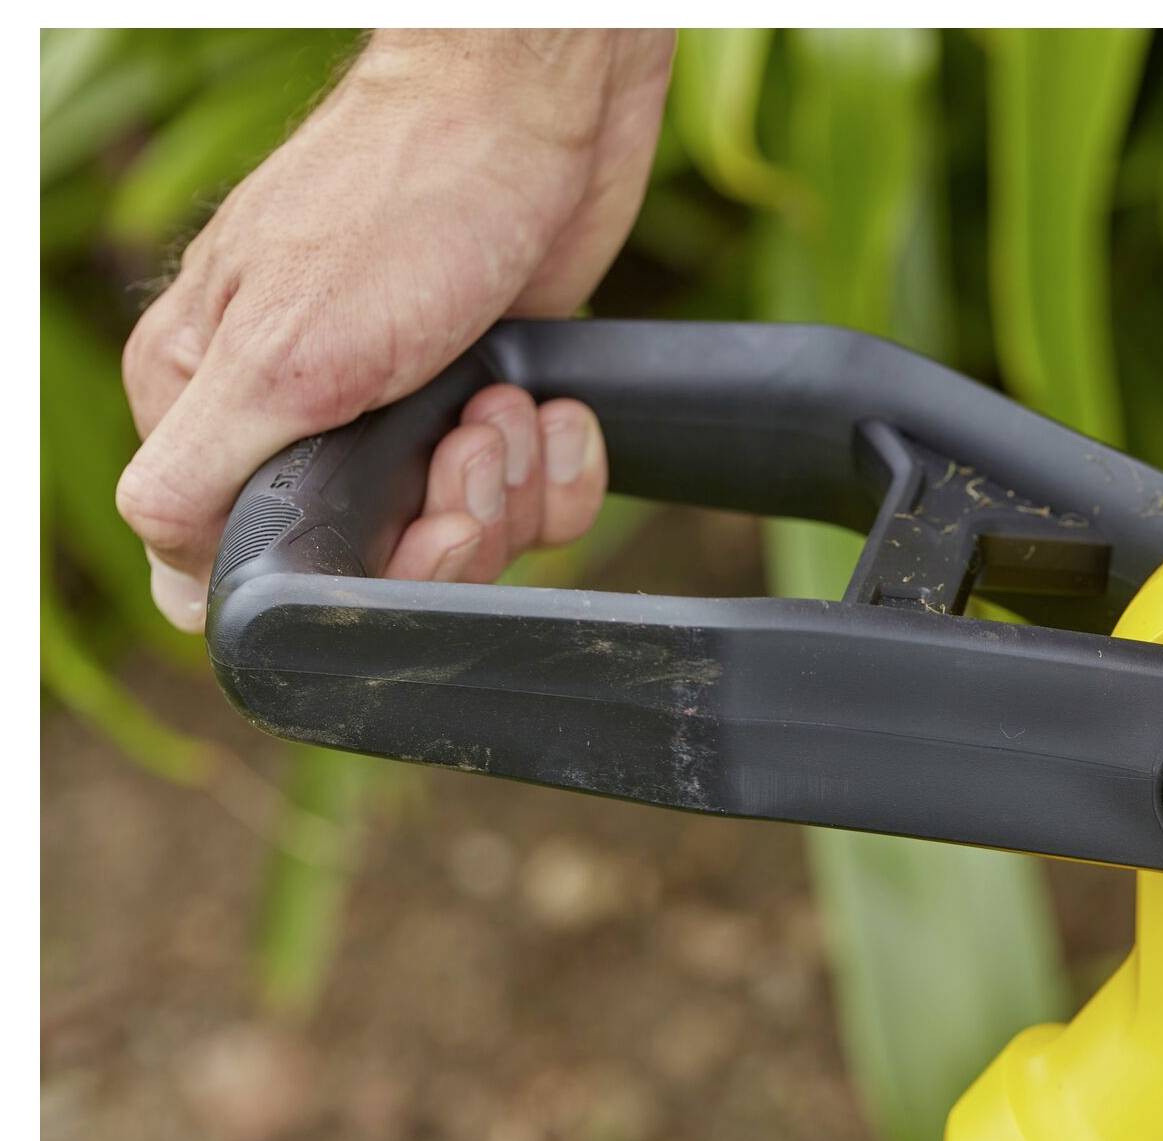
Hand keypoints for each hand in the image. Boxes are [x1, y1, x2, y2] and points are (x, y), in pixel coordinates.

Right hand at [116, 29, 676, 630]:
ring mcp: (402, 417)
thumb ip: (203, 470)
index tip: (418, 519)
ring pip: (468, 538)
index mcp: (215, 409)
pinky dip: (560, 466)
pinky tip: (555, 407)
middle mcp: (302, 420)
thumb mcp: (278, 353)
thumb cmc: (402, 202)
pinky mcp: (487, 408)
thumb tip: (166, 570)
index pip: (257, 563)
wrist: (537, 112)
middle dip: (456, 521)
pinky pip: (534, 501)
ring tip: (507, 400)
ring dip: (512, 482)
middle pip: (383, 565)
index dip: (356, 570)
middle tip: (475, 436)